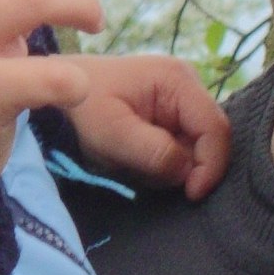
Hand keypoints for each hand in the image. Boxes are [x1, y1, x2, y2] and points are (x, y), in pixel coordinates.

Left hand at [59, 55, 230, 199]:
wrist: (58, 93)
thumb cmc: (82, 108)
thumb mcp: (112, 132)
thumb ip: (154, 151)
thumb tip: (187, 172)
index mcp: (178, 80)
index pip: (216, 127)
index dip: (211, 165)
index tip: (191, 194)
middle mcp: (187, 85)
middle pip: (209, 139)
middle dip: (186, 166)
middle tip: (148, 176)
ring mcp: (180, 100)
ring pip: (195, 147)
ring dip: (171, 166)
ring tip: (134, 162)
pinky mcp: (171, 115)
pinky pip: (181, 146)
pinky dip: (163, 161)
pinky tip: (136, 158)